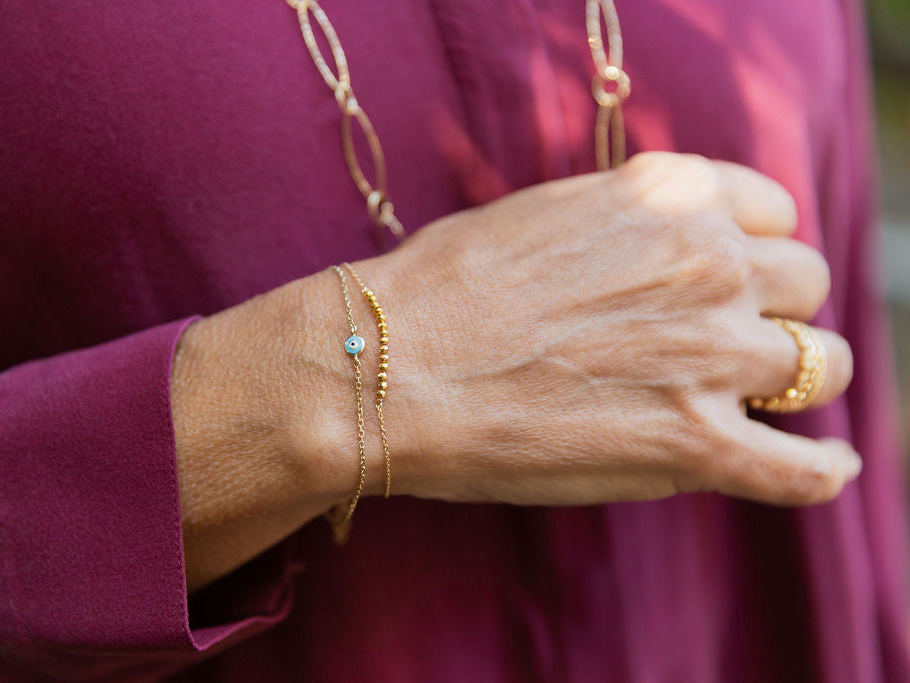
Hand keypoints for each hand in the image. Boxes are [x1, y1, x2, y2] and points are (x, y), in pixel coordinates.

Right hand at [357, 152, 857, 507]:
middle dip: (773, 312)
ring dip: (797, 381)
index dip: (758, 251)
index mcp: (671, 196)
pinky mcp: (694, 445)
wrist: (386, 365)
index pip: (777, 215)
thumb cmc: (444, 287)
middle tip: (724, 342)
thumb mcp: (550, 213)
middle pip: (806, 286)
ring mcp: (710, 354)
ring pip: (822, 365)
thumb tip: (670, 259)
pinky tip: (820, 462)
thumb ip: (633, 227)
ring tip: (764, 400)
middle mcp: (709, 263)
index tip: (735, 279)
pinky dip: (821, 467)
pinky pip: (805, 469)